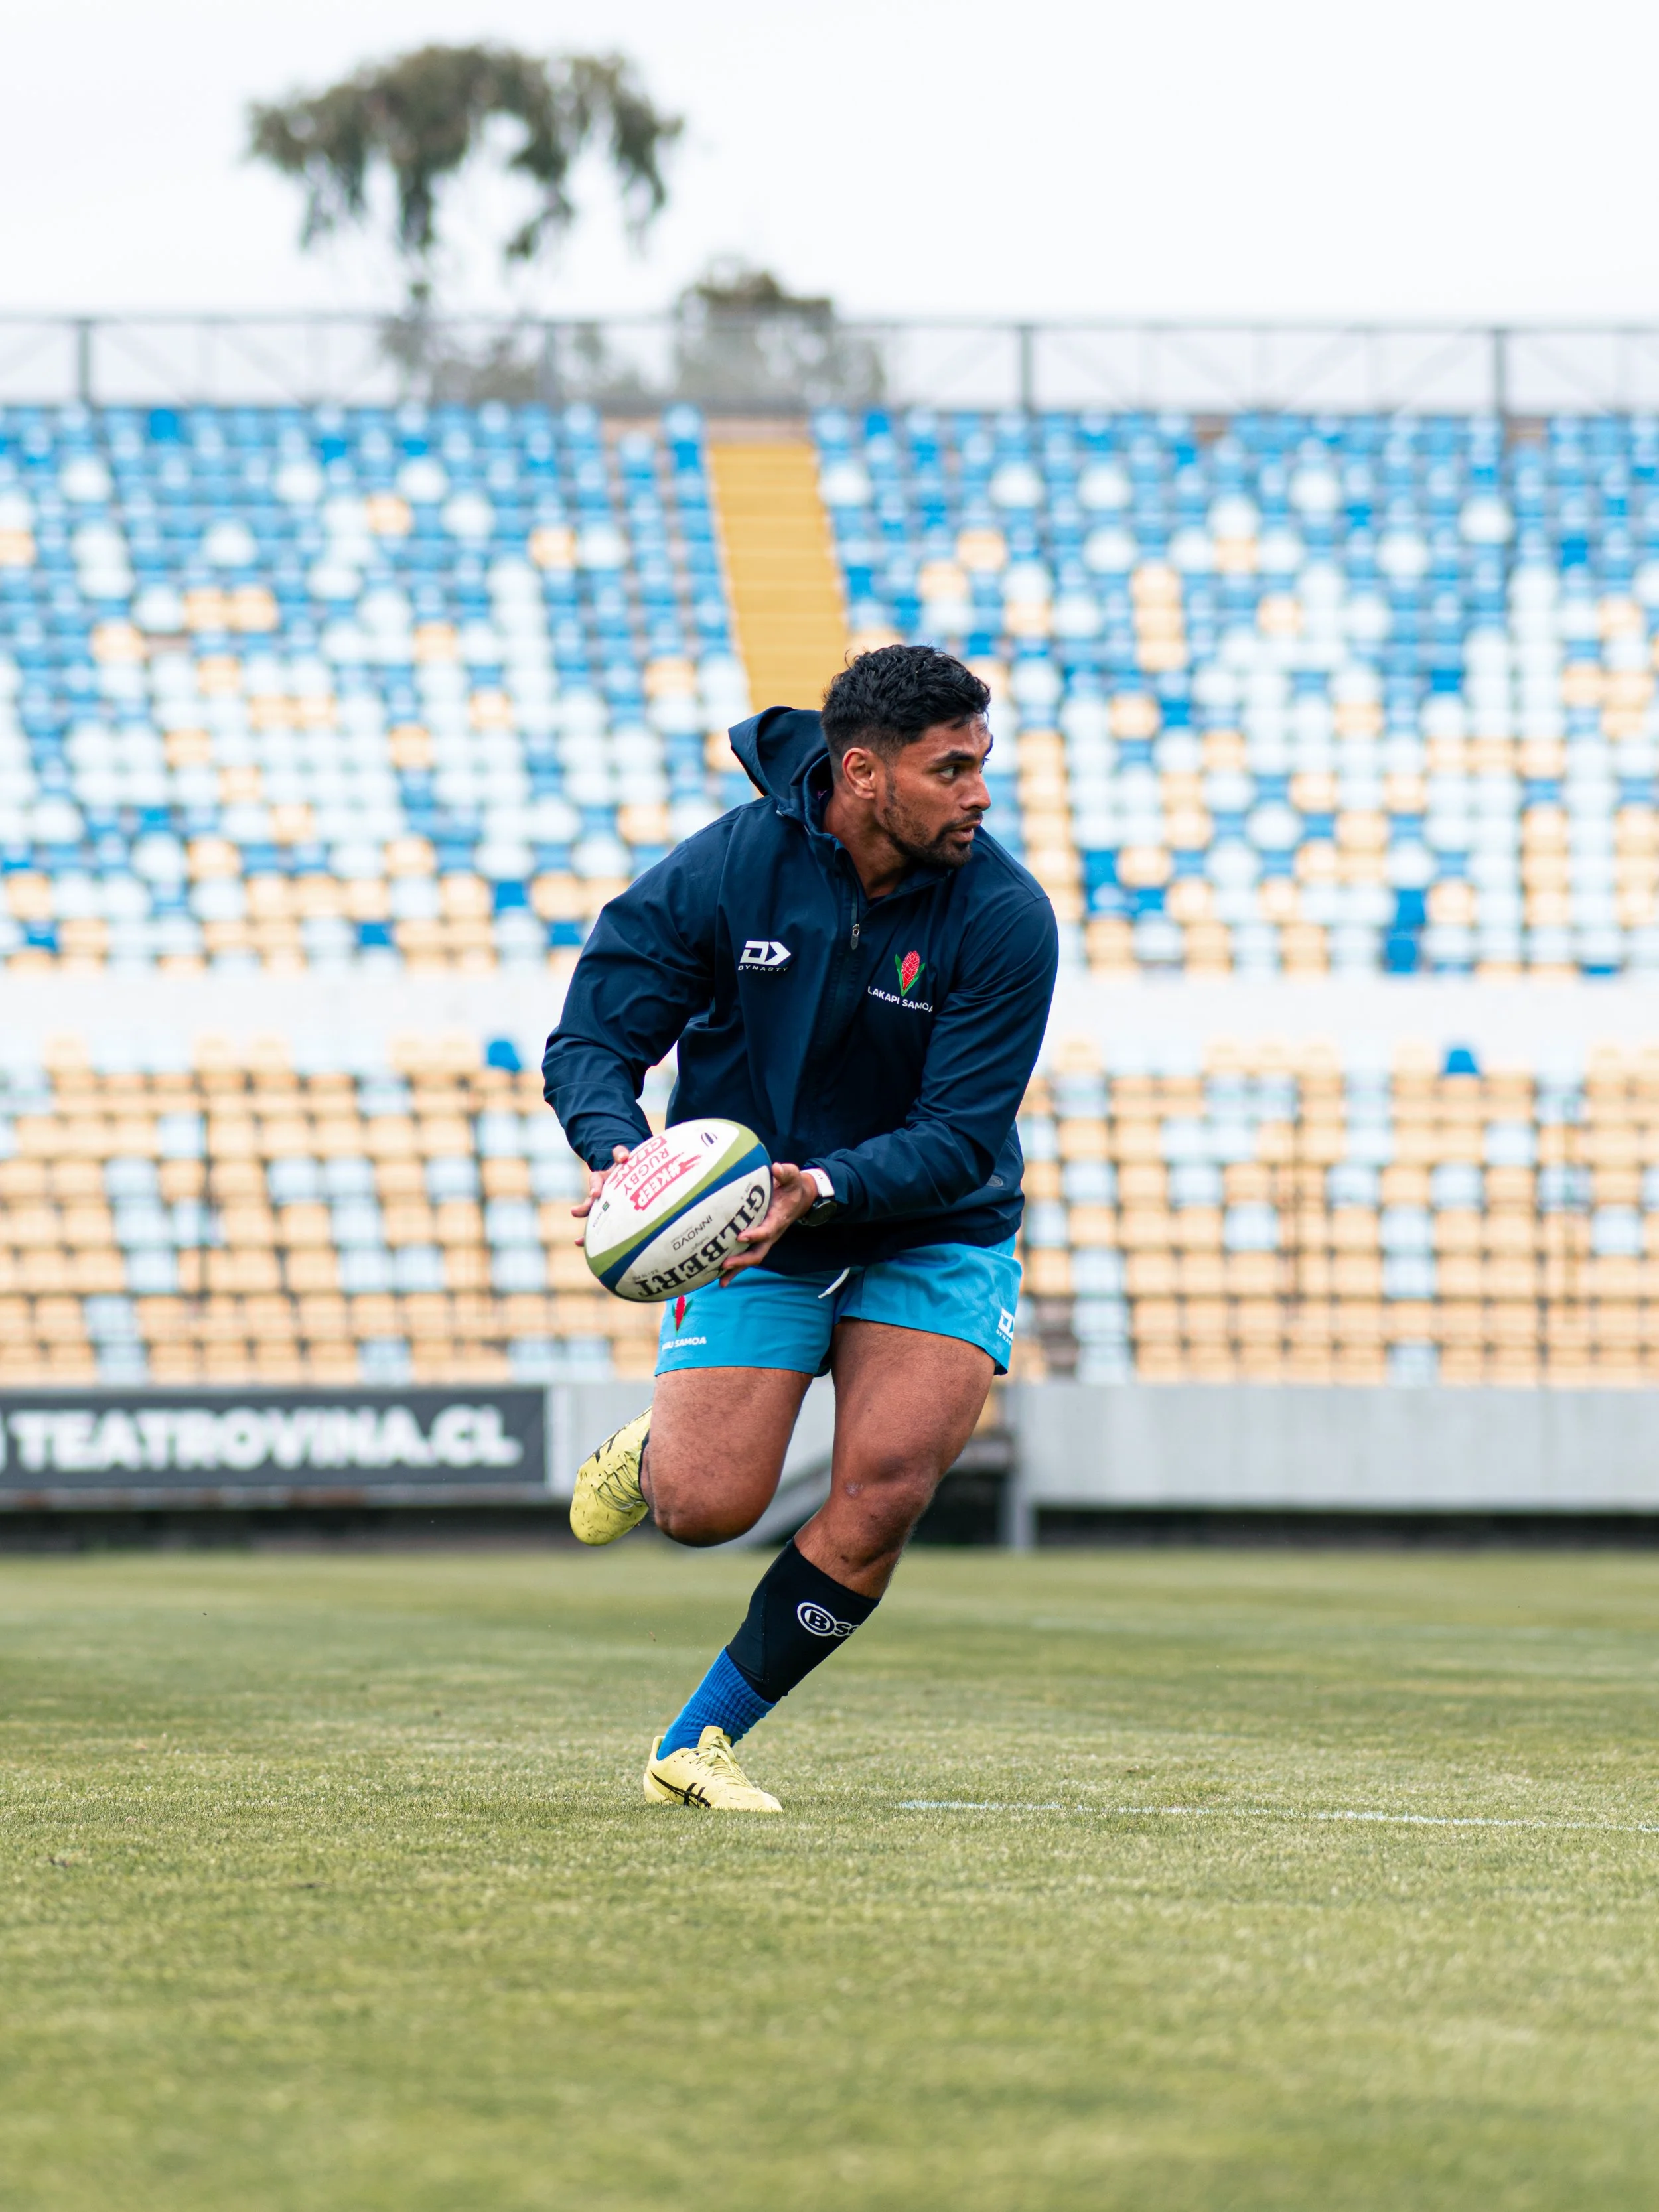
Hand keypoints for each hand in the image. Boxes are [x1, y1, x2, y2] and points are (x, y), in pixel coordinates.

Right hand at [571, 1145, 629, 1245]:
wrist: (626, 1174)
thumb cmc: (625, 1166)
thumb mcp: (622, 1157)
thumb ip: (620, 1153)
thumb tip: (623, 1157)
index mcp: (602, 1178)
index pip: (595, 1180)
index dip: (595, 1186)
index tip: (595, 1194)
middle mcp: (599, 1193)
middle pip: (589, 1201)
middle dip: (584, 1208)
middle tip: (575, 1213)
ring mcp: (601, 1205)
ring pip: (592, 1217)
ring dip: (587, 1231)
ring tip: (578, 1241)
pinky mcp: (606, 1215)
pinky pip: (598, 1228)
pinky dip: (591, 1238)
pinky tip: (582, 1246)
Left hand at [718, 1161, 817, 1284]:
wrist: (800, 1198)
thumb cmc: (792, 1186)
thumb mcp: (793, 1176)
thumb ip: (786, 1172)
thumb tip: (777, 1168)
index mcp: (778, 1219)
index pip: (767, 1230)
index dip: (755, 1234)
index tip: (740, 1236)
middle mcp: (772, 1233)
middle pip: (758, 1253)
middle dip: (742, 1260)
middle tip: (724, 1264)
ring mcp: (765, 1240)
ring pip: (751, 1258)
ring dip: (737, 1270)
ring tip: (719, 1282)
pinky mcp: (758, 1241)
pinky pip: (746, 1256)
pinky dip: (735, 1268)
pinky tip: (719, 1276)